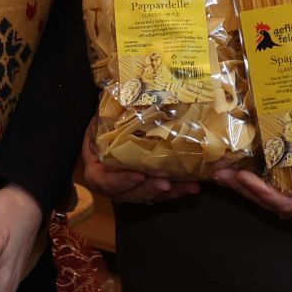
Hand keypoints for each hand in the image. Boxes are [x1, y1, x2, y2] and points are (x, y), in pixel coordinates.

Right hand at [77, 120, 199, 203]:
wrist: (104, 142)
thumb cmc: (100, 133)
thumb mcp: (98, 125)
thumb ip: (107, 119)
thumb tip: (123, 95)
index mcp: (97, 172)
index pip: (105, 181)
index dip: (122, 180)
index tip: (139, 175)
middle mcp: (114, 187)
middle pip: (131, 194)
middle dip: (150, 189)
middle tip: (165, 182)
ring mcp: (132, 191)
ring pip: (151, 196)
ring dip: (170, 192)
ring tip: (189, 186)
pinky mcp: (147, 189)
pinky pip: (163, 194)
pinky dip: (178, 190)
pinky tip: (193, 185)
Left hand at [214, 140, 291, 238]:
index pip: (286, 205)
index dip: (262, 193)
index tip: (241, 178)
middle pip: (271, 204)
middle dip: (244, 190)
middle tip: (218, 172)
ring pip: (276, 199)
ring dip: (250, 187)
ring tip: (226, 169)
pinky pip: (287, 193)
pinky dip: (267, 183)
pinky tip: (257, 167)